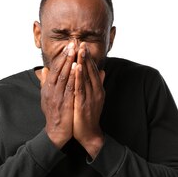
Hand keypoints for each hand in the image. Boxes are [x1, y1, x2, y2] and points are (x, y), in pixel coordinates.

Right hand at [40, 42, 76, 148]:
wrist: (56, 133)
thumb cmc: (54, 114)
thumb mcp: (47, 97)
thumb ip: (46, 83)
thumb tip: (44, 70)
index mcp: (48, 88)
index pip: (55, 68)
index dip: (62, 56)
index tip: (69, 45)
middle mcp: (51, 91)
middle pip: (59, 69)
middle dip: (66, 55)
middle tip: (73, 42)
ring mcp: (57, 97)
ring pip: (63, 76)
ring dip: (70, 62)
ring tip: (75, 51)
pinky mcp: (64, 104)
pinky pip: (69, 88)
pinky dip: (73, 77)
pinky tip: (78, 68)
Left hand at [73, 43, 105, 158]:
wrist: (89, 134)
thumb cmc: (89, 116)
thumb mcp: (95, 98)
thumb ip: (97, 84)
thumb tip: (101, 71)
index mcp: (97, 89)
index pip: (92, 70)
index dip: (88, 57)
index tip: (83, 45)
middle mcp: (96, 91)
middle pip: (91, 70)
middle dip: (86, 56)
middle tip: (81, 42)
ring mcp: (91, 97)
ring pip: (86, 77)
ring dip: (83, 63)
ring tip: (79, 50)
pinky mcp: (84, 103)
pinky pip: (81, 87)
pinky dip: (79, 76)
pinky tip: (76, 67)